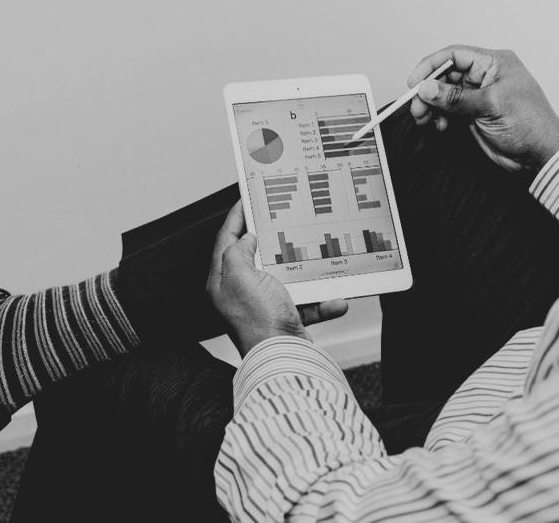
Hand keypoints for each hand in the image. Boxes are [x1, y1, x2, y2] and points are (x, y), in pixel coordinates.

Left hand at [206, 201, 348, 356]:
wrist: (282, 359)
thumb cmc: (258, 320)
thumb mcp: (240, 276)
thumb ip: (238, 251)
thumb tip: (247, 239)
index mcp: (223, 281)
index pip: (226, 240)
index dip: (236, 217)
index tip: (246, 199)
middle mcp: (241, 292)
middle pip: (255, 256)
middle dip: (272, 238)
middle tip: (283, 218)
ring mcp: (264, 305)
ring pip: (286, 277)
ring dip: (304, 271)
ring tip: (316, 255)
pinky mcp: (285, 318)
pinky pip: (307, 302)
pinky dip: (322, 301)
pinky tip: (335, 299)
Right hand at [408, 45, 558, 171]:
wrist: (541, 156)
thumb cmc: (530, 125)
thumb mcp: (490, 105)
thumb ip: (455, 97)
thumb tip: (427, 88)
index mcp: (494, 63)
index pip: (455, 55)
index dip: (431, 66)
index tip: (414, 82)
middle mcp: (485, 76)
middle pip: (445, 75)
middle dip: (428, 90)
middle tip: (417, 107)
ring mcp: (478, 96)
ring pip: (444, 95)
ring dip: (431, 106)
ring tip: (425, 119)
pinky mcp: (474, 115)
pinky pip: (448, 111)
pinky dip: (440, 117)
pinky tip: (440, 126)